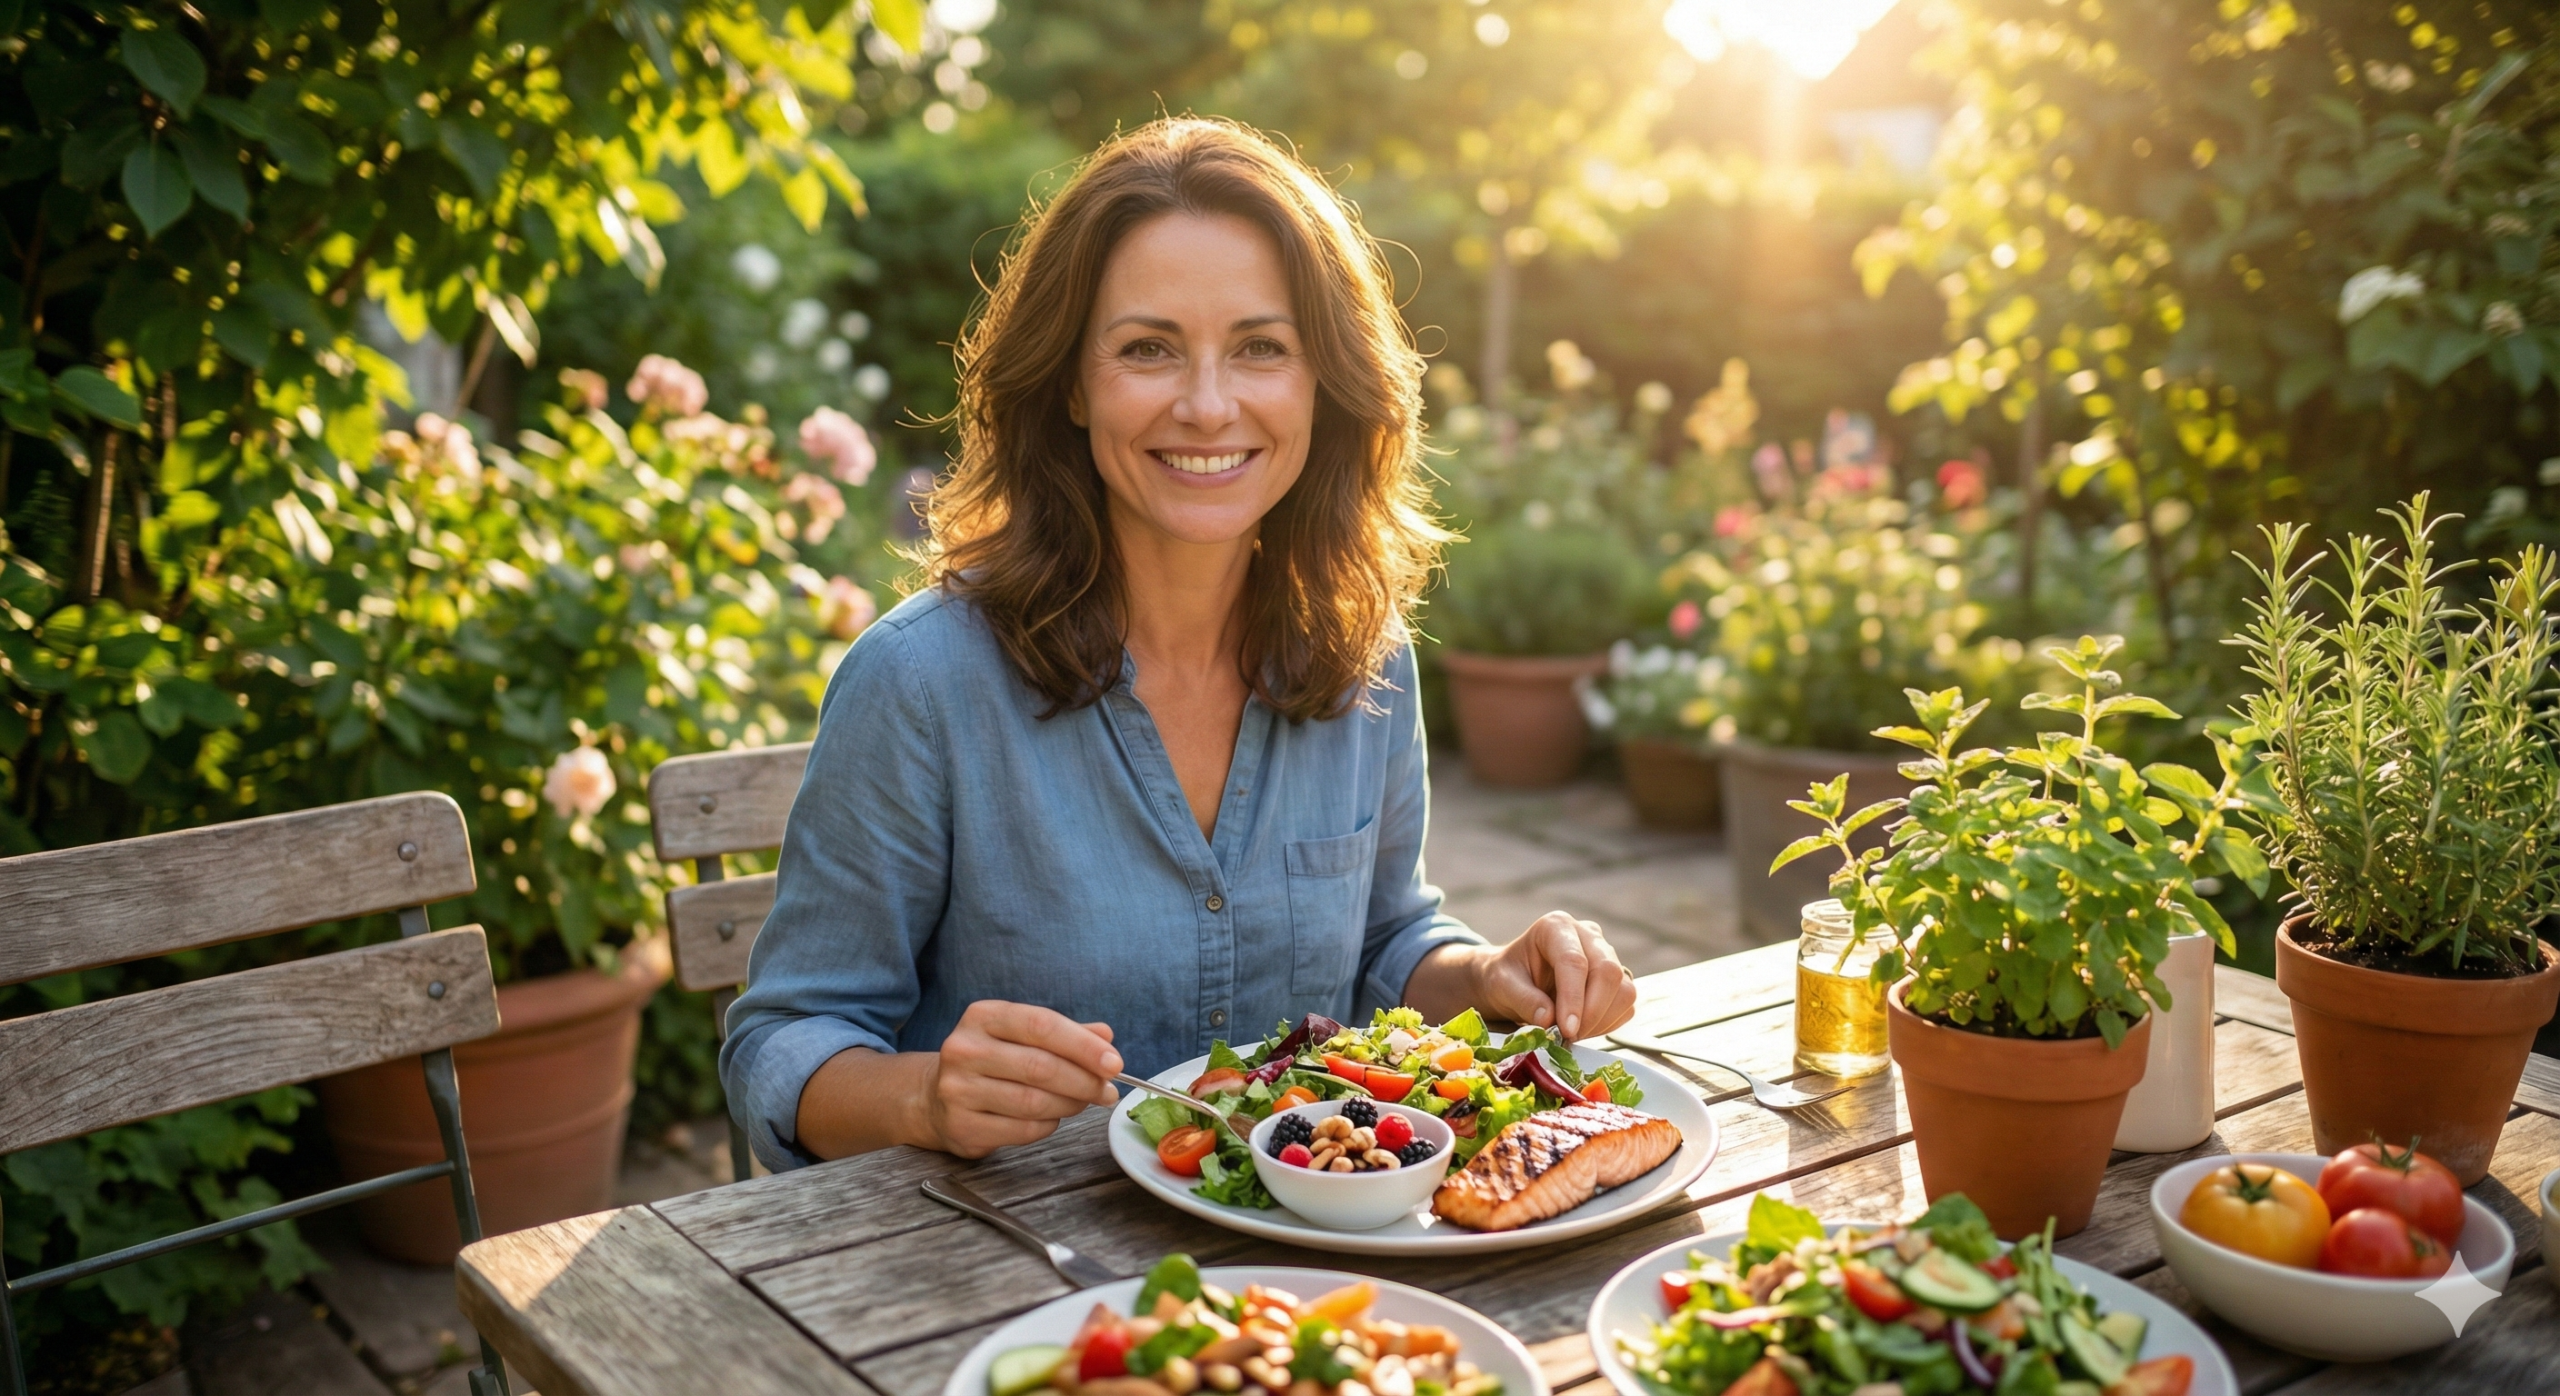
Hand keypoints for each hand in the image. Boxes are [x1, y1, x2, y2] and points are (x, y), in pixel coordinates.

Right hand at [921, 1000, 1121, 1158]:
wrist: (934, 1097)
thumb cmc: (990, 1062)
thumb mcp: (1021, 1036)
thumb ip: (1064, 1033)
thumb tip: (1105, 1037)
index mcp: (983, 1016)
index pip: (1042, 1025)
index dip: (1083, 1046)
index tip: (1114, 1063)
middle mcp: (965, 1049)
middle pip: (1040, 1066)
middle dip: (1084, 1081)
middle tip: (1107, 1091)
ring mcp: (958, 1089)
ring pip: (1033, 1102)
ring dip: (1070, 1105)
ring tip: (1082, 1103)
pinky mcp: (961, 1125)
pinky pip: (1022, 1130)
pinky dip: (1048, 1126)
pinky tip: (1051, 1118)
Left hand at [1472, 911, 1638, 1041]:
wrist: (1514, 980)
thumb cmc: (1506, 977)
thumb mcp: (1501, 985)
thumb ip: (1523, 1000)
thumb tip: (1548, 1020)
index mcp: (1555, 926)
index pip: (1574, 961)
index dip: (1573, 998)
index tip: (1567, 1030)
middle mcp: (1587, 935)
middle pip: (1608, 972)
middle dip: (1591, 1012)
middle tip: (1568, 1037)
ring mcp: (1606, 956)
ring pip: (1624, 990)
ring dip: (1601, 1021)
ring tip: (1571, 1035)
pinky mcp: (1616, 979)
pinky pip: (1626, 1005)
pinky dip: (1608, 1024)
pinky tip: (1582, 1029)